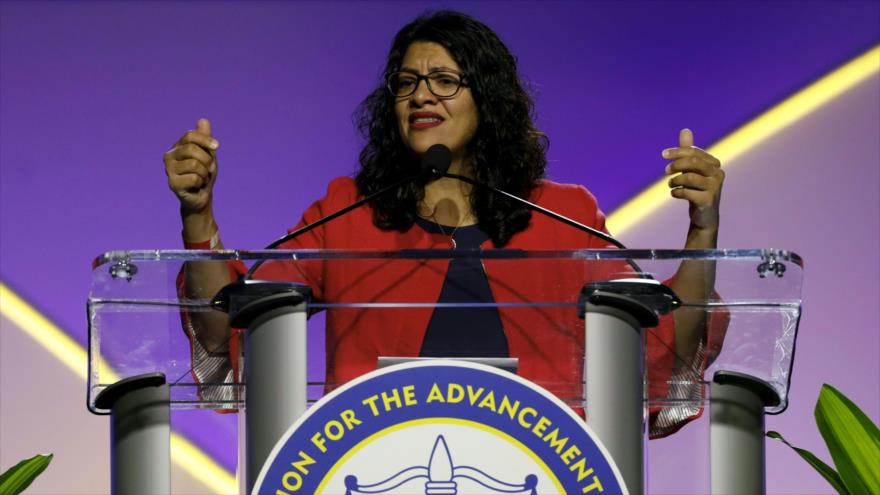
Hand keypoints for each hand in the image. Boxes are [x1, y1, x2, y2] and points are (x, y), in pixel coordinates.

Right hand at [164, 118, 219, 216]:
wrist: (201, 196)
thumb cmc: (204, 173)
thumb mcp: (208, 153)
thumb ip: (205, 138)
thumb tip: (203, 120)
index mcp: (177, 147)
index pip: (190, 135)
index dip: (206, 140)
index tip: (217, 146)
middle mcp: (169, 156)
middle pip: (192, 149)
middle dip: (207, 160)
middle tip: (208, 169)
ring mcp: (169, 170)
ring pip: (195, 164)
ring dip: (205, 173)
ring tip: (202, 178)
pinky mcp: (172, 184)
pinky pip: (194, 178)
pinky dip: (201, 182)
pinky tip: (196, 186)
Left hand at [663, 128, 723, 245]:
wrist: (704, 216)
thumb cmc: (697, 189)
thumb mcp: (692, 169)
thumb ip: (688, 151)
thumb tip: (685, 130)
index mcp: (714, 164)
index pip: (695, 152)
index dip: (678, 151)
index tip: (663, 154)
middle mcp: (718, 174)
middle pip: (694, 162)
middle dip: (677, 164)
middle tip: (666, 171)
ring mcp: (715, 188)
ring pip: (690, 177)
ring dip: (675, 180)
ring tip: (671, 184)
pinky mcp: (708, 201)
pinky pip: (688, 192)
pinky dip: (677, 191)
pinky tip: (674, 193)